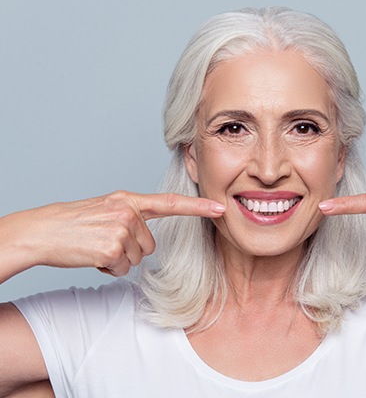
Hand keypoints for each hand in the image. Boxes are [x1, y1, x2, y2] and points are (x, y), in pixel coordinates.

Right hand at [0, 191, 224, 279]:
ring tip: (96, 246)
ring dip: (119, 259)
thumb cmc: (74, 222)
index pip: (170, 203)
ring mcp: (121, 229)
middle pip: (150, 245)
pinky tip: (92, 256)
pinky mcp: (113, 248)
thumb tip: (148, 238)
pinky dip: (108, 268)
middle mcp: (129, 211)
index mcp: (129, 200)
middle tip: (104, 241)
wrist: (43, 231)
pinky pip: (123, 269)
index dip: (198, 207)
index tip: (220, 208)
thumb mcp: (106, 208)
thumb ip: (132, 215)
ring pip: (137, 258)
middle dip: (131, 249)